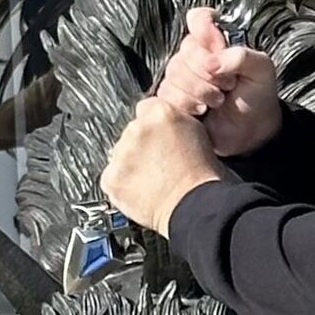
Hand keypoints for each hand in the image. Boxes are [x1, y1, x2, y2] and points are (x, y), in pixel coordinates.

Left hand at [100, 97, 224, 236]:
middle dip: (143, 145)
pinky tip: (144, 190)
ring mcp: (122, 154)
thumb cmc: (204, 176)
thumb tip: (167, 127)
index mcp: (162, 113)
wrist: (196, 206)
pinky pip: (112, 177)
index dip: (156, 125)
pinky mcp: (111, 177)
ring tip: (155, 180)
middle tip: (161, 163)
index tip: (160, 137)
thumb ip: (177, 122)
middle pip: (132, 131)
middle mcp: (138, 129)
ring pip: (120, 154)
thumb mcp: (200, 134)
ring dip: (132, 164)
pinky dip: (123, 184)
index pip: (147, 108)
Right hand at [156, 7, 282, 155]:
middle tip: (228, 85)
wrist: (251, 133)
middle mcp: (195, 56)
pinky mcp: (172, 99)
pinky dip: (186, 104)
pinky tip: (201, 111)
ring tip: (218, 100)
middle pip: (186, 51)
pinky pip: (166, 94)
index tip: (219, 48)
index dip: (205, 32)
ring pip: (174, 74)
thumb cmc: (257, 97)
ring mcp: (181, 77)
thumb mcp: (261, 70)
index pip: (198, 18)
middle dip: (208, 72)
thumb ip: (241, 56)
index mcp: (217, 41)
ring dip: (199, 91)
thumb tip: (211, 62)